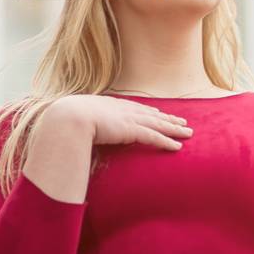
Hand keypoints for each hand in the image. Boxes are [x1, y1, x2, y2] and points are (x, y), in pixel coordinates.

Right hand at [49, 94, 191, 150]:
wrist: (67, 118)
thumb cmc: (65, 121)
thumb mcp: (74, 121)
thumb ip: (80, 127)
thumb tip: (74, 135)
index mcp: (109, 105)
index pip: (133, 108)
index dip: (148, 111)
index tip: (158, 112)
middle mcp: (122, 109)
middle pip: (150, 114)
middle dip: (167, 118)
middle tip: (182, 121)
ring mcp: (127, 119)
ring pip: (157, 124)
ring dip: (174, 129)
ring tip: (188, 132)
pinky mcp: (130, 130)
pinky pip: (153, 137)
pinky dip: (166, 141)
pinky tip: (177, 147)